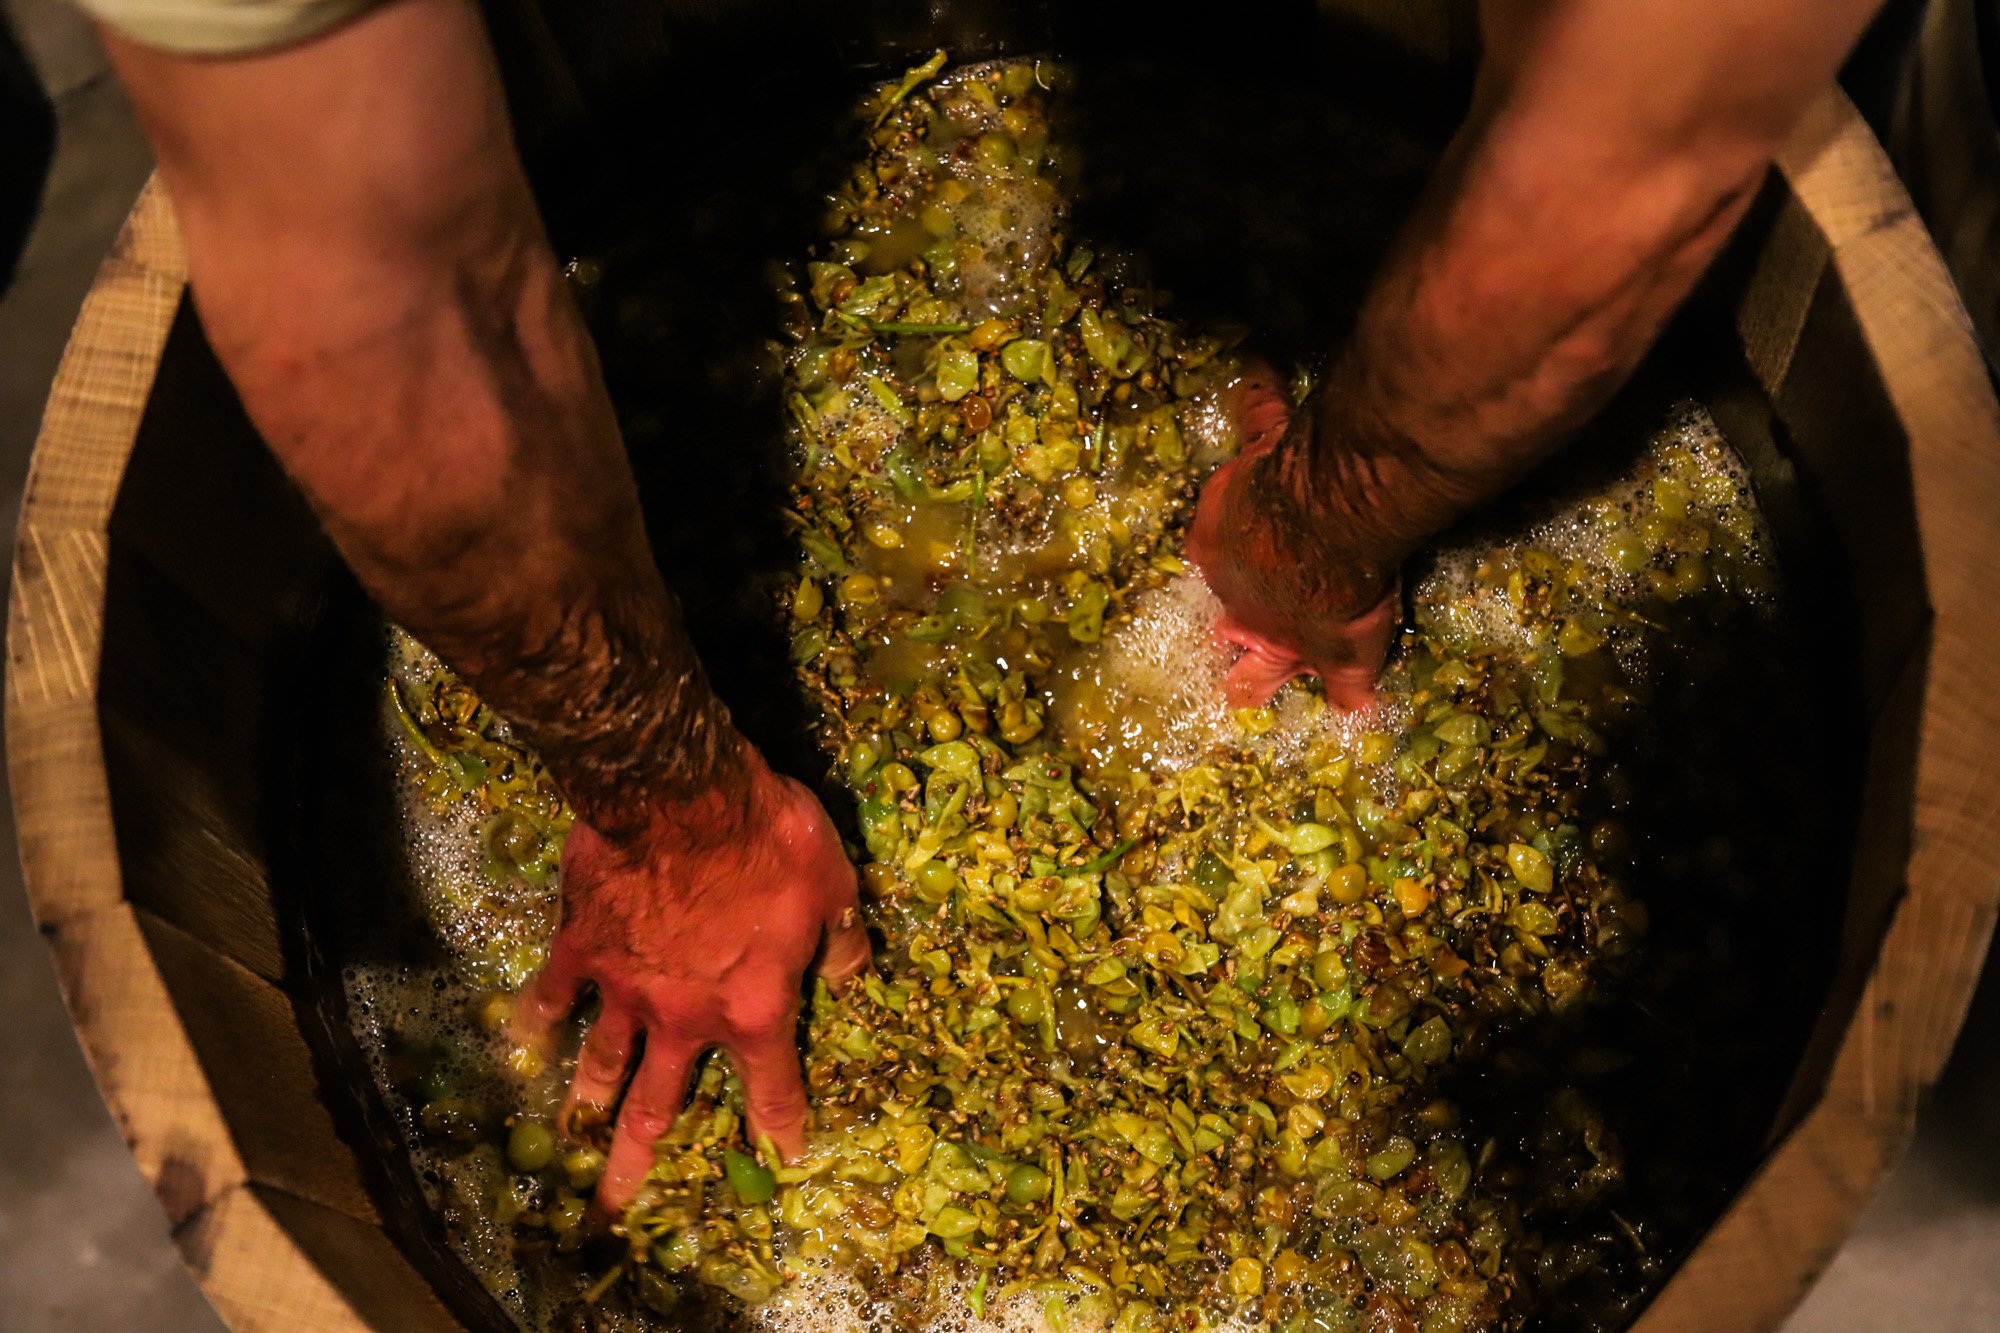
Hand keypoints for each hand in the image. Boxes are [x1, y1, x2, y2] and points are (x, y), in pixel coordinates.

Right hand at [513, 750, 871, 1211]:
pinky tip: (517, 1042)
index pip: (771, 1087)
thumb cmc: (768, 837)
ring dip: (586, 1104)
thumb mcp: (834, 883)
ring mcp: (624, 989)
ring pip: (600, 1064)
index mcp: (752, 1010)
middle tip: (615, 1212)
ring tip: (570, 1142)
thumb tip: (851, 977)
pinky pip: (550, 996)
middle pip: (658, 1106)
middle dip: (638, 1162)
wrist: (678, 793)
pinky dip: (533, 1020)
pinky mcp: (580, 948)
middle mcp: (683, 1018)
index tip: (783, 1158)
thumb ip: (843, 940)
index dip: (779, 1126)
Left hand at [1186, 366, 1400, 709]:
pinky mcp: (1334, 656)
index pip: (1211, 555)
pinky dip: (1351, 699)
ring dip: (1254, 685)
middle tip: (1222, 655)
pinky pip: (1344, 688)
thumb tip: (1256, 352)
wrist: (1324, 516)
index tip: (1227, 568)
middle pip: (1227, 623)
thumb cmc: (1284, 473)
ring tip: (1244, 702)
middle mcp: (1241, 598)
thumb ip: (1259, 402)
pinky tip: (1357, 714)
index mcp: (1216, 546)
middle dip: (1227, 636)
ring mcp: (1281, 634)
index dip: (1222, 563)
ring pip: (1258, 672)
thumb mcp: (1263, 430)